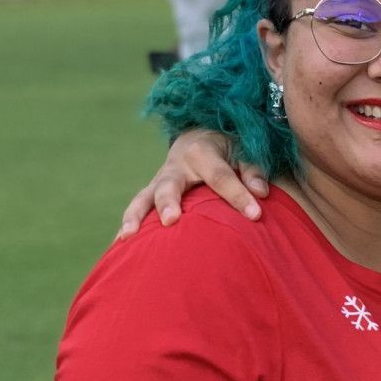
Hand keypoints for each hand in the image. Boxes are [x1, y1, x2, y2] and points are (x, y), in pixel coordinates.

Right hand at [116, 130, 266, 239]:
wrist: (201, 135)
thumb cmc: (229, 146)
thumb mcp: (246, 149)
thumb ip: (253, 170)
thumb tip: (261, 193)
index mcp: (202, 152)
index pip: (220, 177)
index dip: (238, 196)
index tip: (256, 215)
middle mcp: (176, 165)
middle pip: (170, 185)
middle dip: (170, 202)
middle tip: (172, 221)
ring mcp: (160, 180)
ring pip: (144, 197)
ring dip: (135, 216)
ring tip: (128, 236)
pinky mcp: (153, 191)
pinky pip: (138, 207)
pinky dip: (128, 223)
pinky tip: (119, 245)